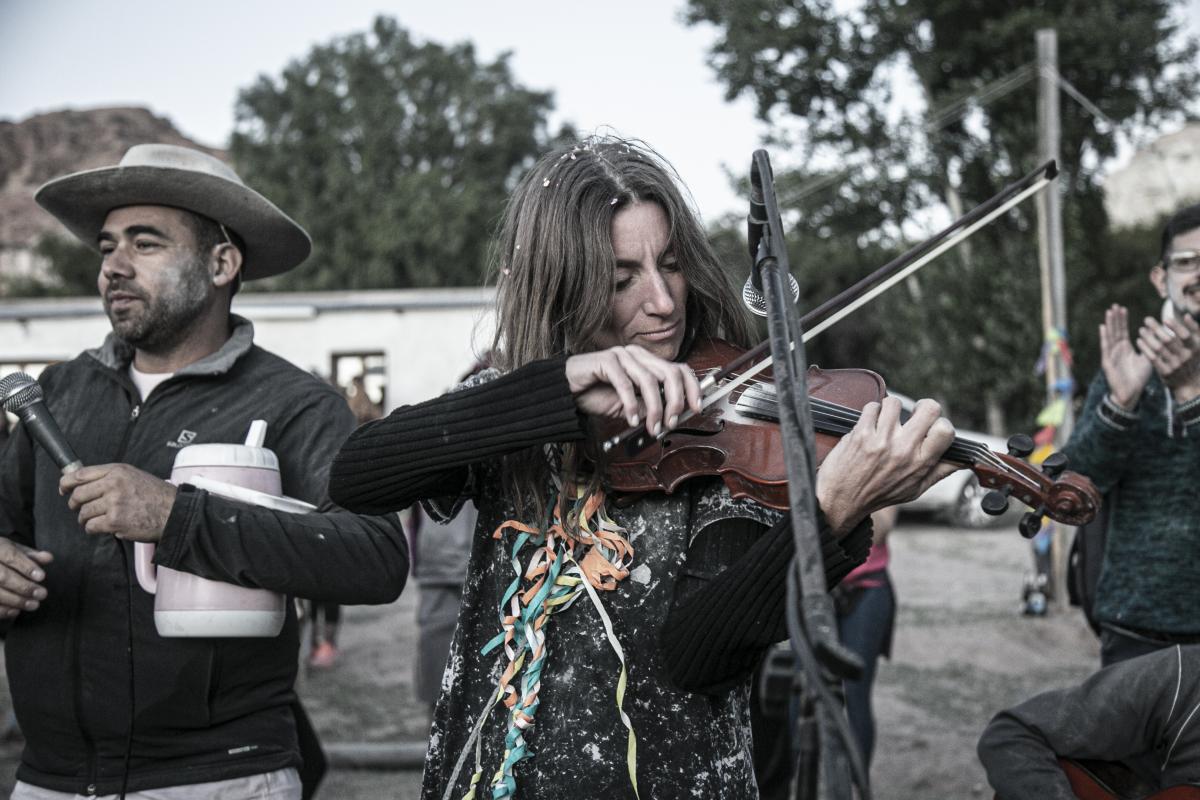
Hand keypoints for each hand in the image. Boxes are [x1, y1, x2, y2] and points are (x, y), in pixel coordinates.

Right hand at [0, 539, 51, 618]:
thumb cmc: (0, 555)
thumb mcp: (13, 549)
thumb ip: (31, 555)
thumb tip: (49, 558)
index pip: (10, 555)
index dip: (26, 567)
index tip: (42, 577)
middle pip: (2, 577)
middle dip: (24, 587)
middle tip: (42, 594)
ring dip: (16, 600)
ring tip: (33, 604)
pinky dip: (2, 610)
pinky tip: (16, 611)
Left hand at [60, 464, 176, 541]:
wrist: (174, 512)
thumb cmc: (156, 496)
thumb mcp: (134, 476)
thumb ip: (110, 477)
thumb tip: (84, 483)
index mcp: (117, 471)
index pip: (80, 474)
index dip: (66, 483)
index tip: (63, 489)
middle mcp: (114, 484)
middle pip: (78, 494)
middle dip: (75, 504)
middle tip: (79, 509)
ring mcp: (114, 503)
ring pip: (83, 512)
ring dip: (85, 519)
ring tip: (95, 520)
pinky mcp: (115, 521)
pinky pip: (91, 526)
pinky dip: (93, 529)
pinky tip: (103, 527)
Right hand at [565, 346, 701, 436]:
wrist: (567, 391)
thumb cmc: (597, 395)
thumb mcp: (631, 406)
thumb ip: (650, 406)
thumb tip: (673, 415)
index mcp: (647, 362)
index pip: (680, 369)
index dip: (692, 388)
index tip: (696, 408)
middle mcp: (638, 355)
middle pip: (670, 373)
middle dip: (676, 401)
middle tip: (671, 423)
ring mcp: (622, 355)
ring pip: (650, 380)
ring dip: (654, 408)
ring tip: (650, 427)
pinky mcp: (606, 361)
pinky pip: (625, 383)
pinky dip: (631, 405)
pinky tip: (631, 419)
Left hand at [816, 396, 958, 536]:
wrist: (841, 500)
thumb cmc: (878, 494)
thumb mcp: (914, 489)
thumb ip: (940, 472)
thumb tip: (963, 459)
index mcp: (920, 463)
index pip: (945, 431)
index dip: (941, 423)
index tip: (931, 426)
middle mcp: (903, 450)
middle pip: (929, 408)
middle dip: (922, 406)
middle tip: (912, 415)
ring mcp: (882, 440)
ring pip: (896, 403)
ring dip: (890, 410)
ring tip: (885, 423)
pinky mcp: (861, 433)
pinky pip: (872, 406)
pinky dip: (871, 412)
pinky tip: (869, 425)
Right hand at [1100, 305, 1151, 409]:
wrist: (1130, 393)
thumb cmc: (1138, 378)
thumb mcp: (1147, 359)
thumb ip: (1148, 347)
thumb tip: (1153, 334)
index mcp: (1125, 348)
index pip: (1123, 331)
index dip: (1123, 320)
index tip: (1123, 308)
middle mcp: (1117, 349)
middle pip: (1115, 330)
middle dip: (1115, 318)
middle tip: (1115, 305)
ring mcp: (1111, 355)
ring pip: (1110, 336)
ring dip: (1109, 323)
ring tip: (1109, 312)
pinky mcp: (1107, 362)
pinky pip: (1105, 347)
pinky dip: (1104, 337)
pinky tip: (1103, 327)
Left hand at [1136, 314, 1199, 402]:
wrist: (1189, 382)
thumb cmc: (1191, 358)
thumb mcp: (1197, 345)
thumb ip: (1194, 330)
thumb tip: (1186, 315)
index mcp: (1196, 348)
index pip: (1185, 336)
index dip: (1176, 327)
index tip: (1164, 318)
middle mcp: (1186, 357)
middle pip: (1168, 340)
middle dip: (1156, 328)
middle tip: (1147, 319)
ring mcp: (1175, 365)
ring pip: (1159, 348)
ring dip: (1148, 337)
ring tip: (1141, 329)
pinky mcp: (1165, 372)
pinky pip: (1152, 358)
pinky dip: (1145, 348)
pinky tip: (1139, 341)